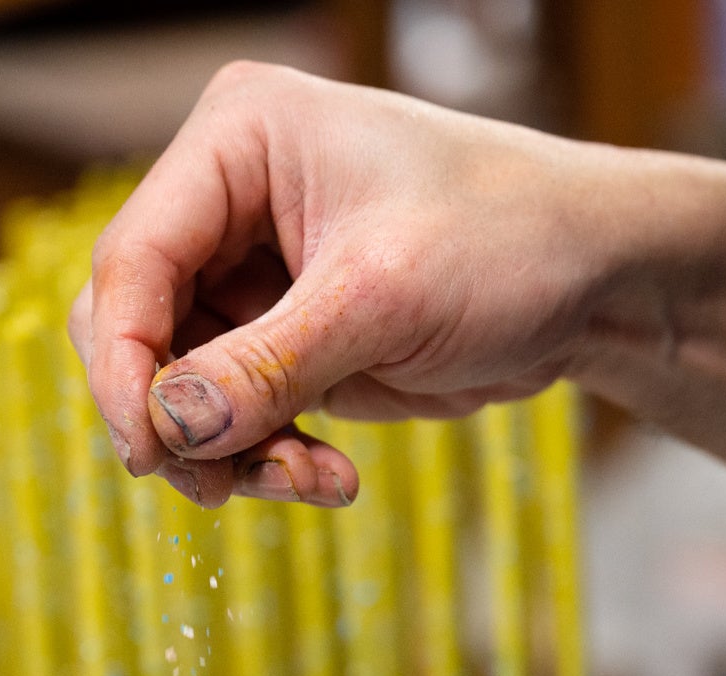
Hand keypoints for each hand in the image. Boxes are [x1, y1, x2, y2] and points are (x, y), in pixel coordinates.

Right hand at [70, 62, 626, 506]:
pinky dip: (267, 457)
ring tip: (311, 483)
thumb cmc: (512, 240)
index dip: (125, 363)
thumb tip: (168, 427)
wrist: (601, 278)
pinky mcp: (284, 335)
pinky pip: (234, 414)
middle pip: (137, 327)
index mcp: (238, 140)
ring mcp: (252, 272)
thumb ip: (266, 365)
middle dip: (180, 416)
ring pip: (181, 386)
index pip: (133, 259)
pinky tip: (329, 479)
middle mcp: (229, 199)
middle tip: (222, 485)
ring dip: (232, 452)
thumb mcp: (384, 298)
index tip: (150, 450)